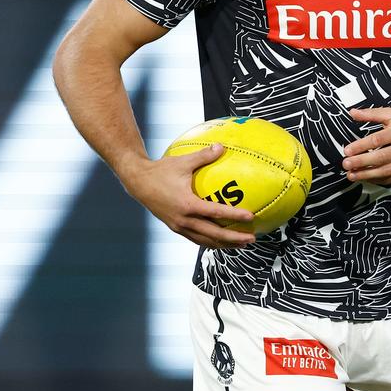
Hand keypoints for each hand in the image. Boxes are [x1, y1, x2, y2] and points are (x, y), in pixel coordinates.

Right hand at [127, 144, 255, 247]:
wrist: (138, 182)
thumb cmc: (161, 170)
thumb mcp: (183, 161)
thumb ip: (204, 155)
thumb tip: (222, 146)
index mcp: (187, 205)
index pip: (216, 213)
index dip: (234, 216)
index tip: (250, 217)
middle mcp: (183, 220)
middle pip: (213, 235)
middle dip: (233, 239)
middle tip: (252, 238)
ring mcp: (178, 226)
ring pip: (205, 240)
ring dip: (223, 244)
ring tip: (240, 244)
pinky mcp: (175, 228)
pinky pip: (196, 238)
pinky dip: (210, 240)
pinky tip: (221, 239)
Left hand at [342, 107, 390, 184]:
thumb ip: (372, 114)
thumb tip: (352, 113)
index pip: (378, 139)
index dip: (361, 146)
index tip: (347, 151)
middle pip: (382, 157)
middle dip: (361, 163)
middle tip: (346, 165)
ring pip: (387, 171)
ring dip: (367, 175)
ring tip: (352, 175)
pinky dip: (379, 180)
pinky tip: (367, 179)